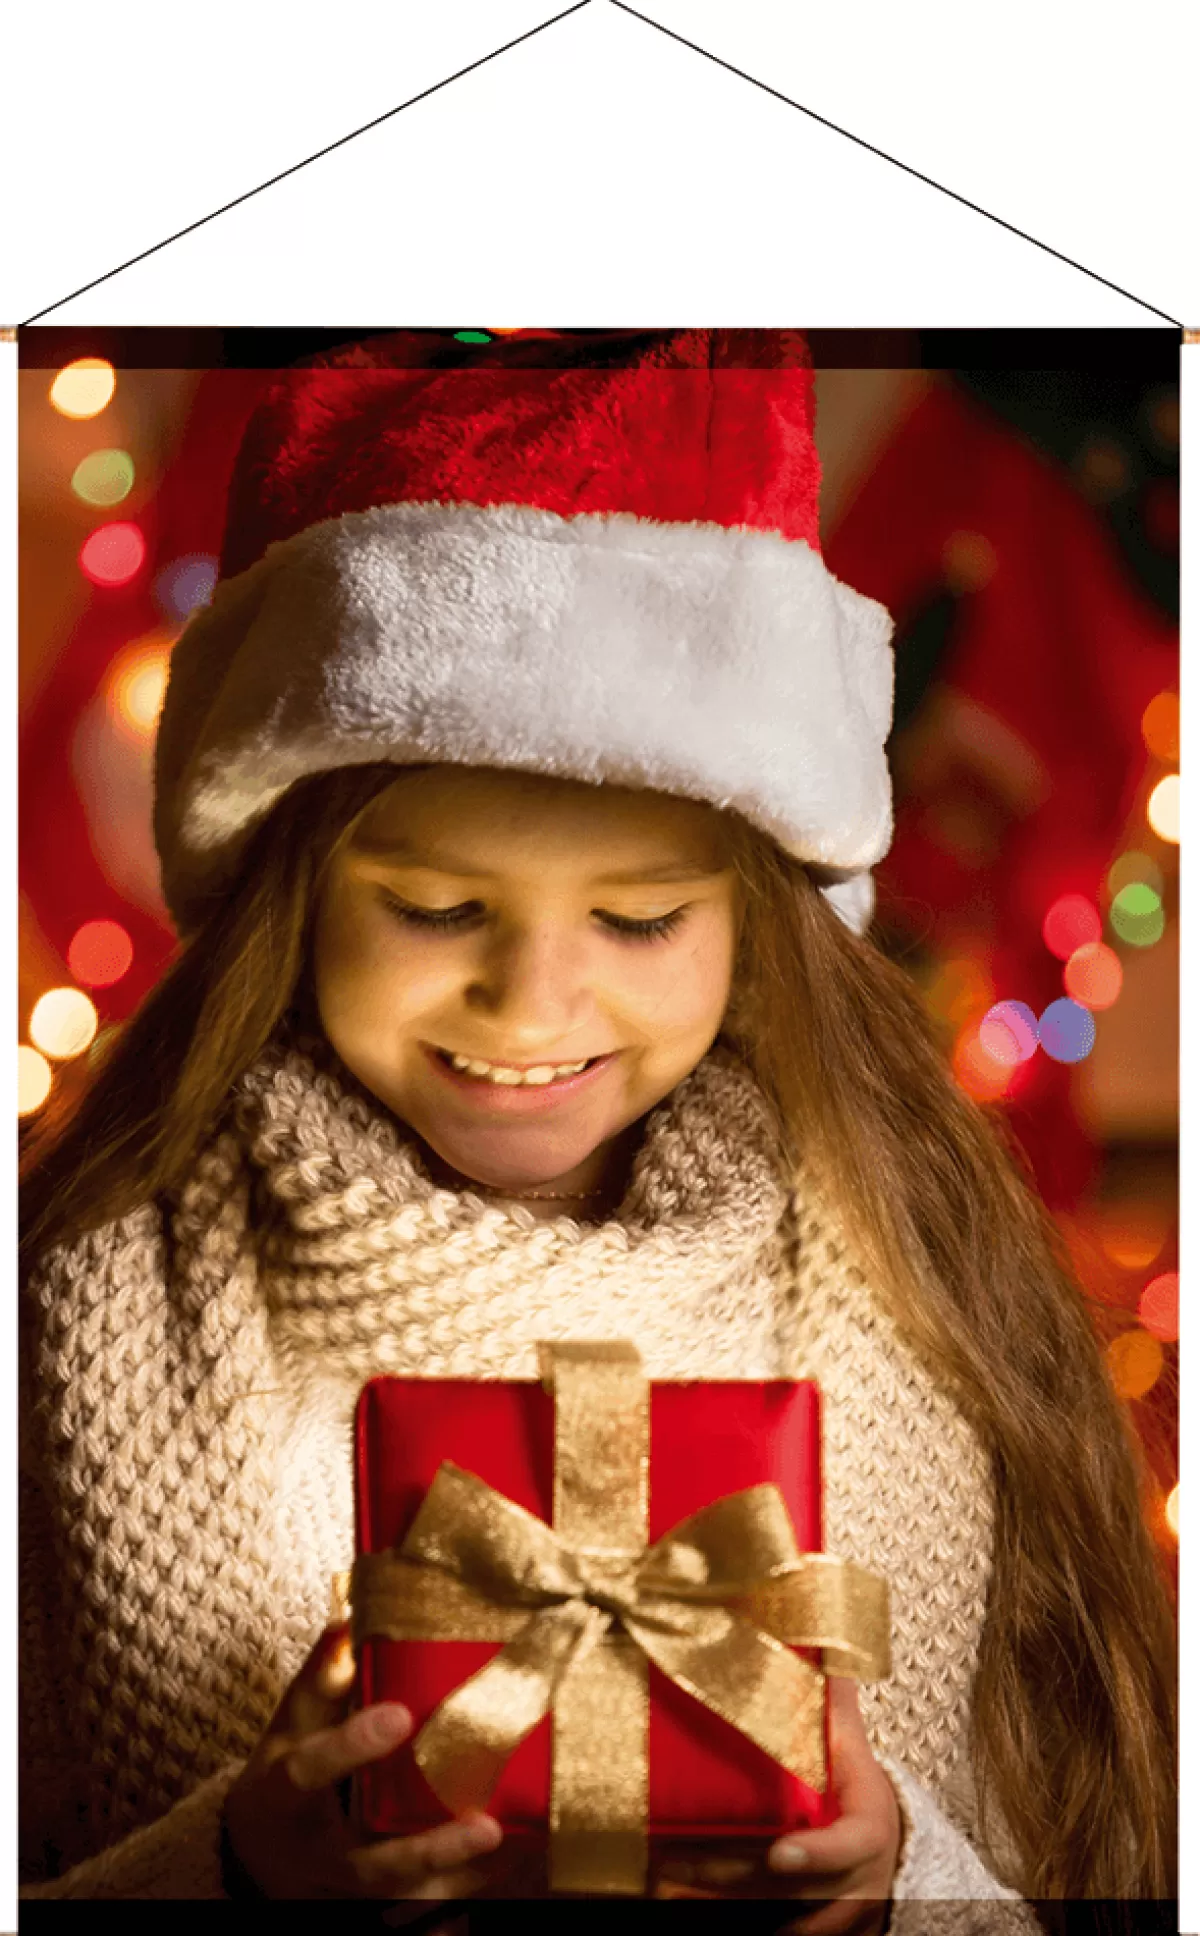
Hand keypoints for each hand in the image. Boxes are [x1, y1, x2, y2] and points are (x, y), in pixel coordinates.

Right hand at [221, 1622, 503, 1901]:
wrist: (255, 1855)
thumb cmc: (282, 1775)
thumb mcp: (287, 1726)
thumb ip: (319, 1680)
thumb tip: (348, 1622)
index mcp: (285, 1795)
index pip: (311, 1771)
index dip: (352, 1745)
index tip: (401, 1714)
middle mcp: (315, 1854)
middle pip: (372, 1864)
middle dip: (430, 1850)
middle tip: (486, 1827)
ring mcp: (343, 1893)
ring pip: (403, 1901)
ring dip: (459, 1881)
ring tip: (514, 1848)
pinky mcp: (367, 1912)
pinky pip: (415, 1917)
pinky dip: (458, 1903)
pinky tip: (505, 1871)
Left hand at [652, 1675, 901, 1932]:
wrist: (884, 1850)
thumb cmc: (860, 1795)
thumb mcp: (856, 1750)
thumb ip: (835, 1705)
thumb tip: (823, 1644)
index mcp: (867, 1831)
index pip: (848, 1846)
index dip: (815, 1854)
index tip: (778, 1852)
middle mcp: (851, 1882)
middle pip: (787, 1886)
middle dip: (728, 1873)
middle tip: (673, 1858)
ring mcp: (828, 1914)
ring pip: (766, 1911)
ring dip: (712, 1895)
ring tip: (660, 1873)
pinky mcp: (803, 1925)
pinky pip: (759, 1923)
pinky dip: (716, 1909)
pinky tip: (674, 1895)